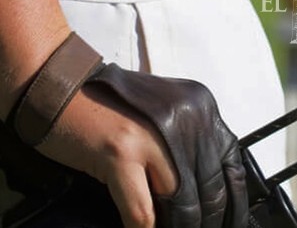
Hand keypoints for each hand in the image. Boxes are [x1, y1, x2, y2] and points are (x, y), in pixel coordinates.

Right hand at [23, 60, 248, 227]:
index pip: (231, 164)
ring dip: (178, 226)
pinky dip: (145, 227)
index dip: (232, 199)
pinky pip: (143, 210)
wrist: (61, 87)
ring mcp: (154, 137)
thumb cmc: (111, 105)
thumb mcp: (165, 115)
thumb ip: (189, 143)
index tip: (229, 219)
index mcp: (201, 107)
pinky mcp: (121, 153)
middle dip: (207, 219)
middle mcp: (186, 119)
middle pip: (210, 187)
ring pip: (183, 203)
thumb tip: (208, 187)